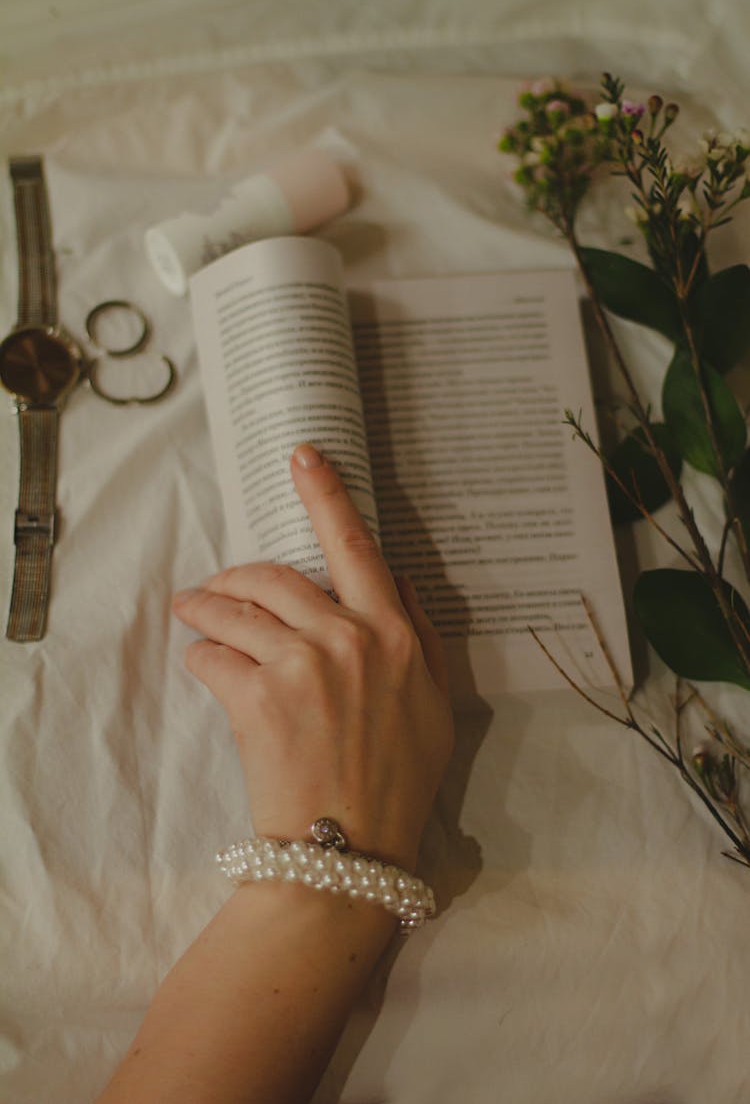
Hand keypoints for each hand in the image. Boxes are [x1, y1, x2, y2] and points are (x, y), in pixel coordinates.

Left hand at [172, 443, 453, 870]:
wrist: (348, 852)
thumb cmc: (397, 780)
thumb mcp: (436, 706)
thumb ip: (421, 636)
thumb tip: (396, 579)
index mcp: (395, 634)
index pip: (357, 546)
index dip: (327, 494)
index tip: (301, 454)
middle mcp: (349, 638)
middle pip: (275, 576)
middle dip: (234, 576)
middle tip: (212, 588)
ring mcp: (301, 667)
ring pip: (234, 609)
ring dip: (205, 609)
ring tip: (191, 616)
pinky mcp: (257, 699)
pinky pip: (211, 656)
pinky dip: (200, 658)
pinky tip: (202, 669)